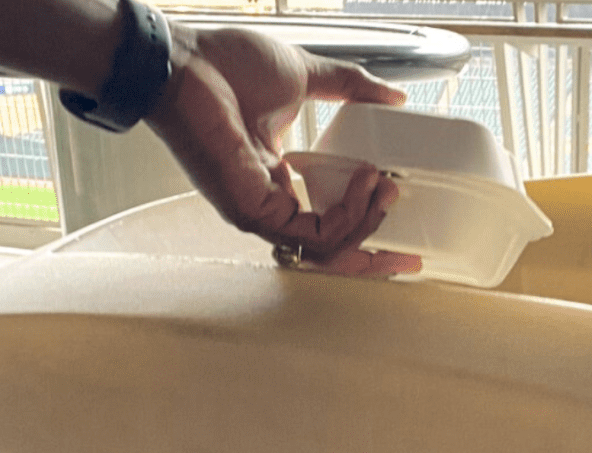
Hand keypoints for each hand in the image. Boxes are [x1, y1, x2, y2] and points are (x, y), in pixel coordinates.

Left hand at [145, 24, 425, 276]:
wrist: (184, 61)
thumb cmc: (223, 67)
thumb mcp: (303, 76)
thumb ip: (348, 87)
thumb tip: (390, 96)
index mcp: (275, 179)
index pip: (324, 223)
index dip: (366, 226)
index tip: (399, 214)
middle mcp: (265, 203)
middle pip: (329, 251)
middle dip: (374, 252)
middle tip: (407, 237)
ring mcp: (256, 210)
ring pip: (325, 246)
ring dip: (365, 222)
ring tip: (383, 184)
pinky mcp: (251, 209)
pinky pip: (312, 232)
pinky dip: (346, 214)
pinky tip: (364, 179)